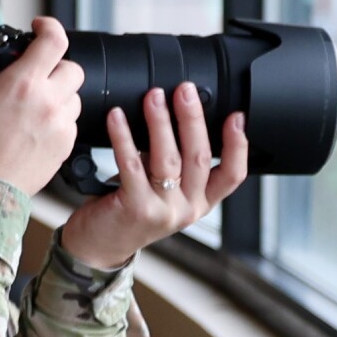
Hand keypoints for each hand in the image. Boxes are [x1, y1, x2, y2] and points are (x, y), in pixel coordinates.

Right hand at [0, 17, 84, 199]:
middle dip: (55, 64)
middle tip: (34, 72)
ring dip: (58, 94)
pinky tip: (34, 128)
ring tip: (33, 104)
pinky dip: (58, 121)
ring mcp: (60, 128)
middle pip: (72, 67)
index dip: (49, 26)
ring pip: (74, 98)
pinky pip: (71, 125)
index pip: (55, 40)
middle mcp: (48, 103)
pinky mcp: (63, 150)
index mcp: (21, 85)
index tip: (39, 28)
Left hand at [58, 82, 249, 269]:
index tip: (236, 116)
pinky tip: (117, 117)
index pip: (233, 175)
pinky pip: (132, 165)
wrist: (98, 246)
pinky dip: (124, 137)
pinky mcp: (136, 209)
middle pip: (199, 158)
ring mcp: (164, 211)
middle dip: (193, 119)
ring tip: (154, 97)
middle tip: (185, 90)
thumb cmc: (129, 211)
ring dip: (161, 122)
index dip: (238, 145)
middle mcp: (187, 209)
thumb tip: (174, 114)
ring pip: (169, 159)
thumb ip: (174, 163)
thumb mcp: (163, 190)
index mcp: (200, 202)